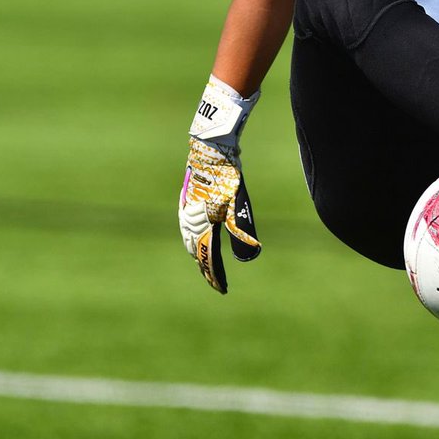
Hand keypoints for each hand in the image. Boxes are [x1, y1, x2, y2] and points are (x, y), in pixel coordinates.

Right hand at [179, 138, 260, 293]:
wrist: (210, 150)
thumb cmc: (226, 177)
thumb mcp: (236, 204)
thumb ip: (241, 229)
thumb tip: (252, 251)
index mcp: (201, 224)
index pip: (208, 258)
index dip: (215, 275)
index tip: (222, 289)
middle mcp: (189, 221)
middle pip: (196, 252)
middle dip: (206, 267)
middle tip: (215, 280)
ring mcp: (185, 211)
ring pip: (189, 240)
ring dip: (198, 254)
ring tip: (206, 265)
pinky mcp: (187, 202)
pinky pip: (187, 228)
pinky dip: (193, 239)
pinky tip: (198, 238)